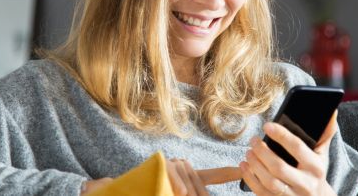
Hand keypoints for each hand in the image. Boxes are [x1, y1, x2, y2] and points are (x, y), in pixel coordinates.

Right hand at [81, 160, 240, 195]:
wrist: (116, 191)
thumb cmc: (146, 191)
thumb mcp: (168, 192)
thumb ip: (187, 191)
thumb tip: (195, 194)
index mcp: (184, 176)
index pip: (209, 176)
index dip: (225, 173)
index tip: (241, 171)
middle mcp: (178, 167)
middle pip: (197, 181)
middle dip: (197, 193)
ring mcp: (168, 165)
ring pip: (186, 178)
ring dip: (184, 190)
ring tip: (176, 194)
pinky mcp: (158, 165)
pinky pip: (174, 173)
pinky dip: (177, 183)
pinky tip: (178, 190)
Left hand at [240, 111, 337, 195]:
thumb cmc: (315, 172)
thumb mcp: (322, 154)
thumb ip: (325, 134)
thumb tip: (331, 112)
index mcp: (316, 167)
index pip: (297, 148)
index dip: (281, 135)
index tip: (267, 126)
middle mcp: (305, 183)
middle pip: (279, 167)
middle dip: (262, 152)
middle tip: (253, 140)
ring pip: (269, 182)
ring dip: (255, 166)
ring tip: (248, 152)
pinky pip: (262, 193)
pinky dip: (250, 179)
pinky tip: (245, 166)